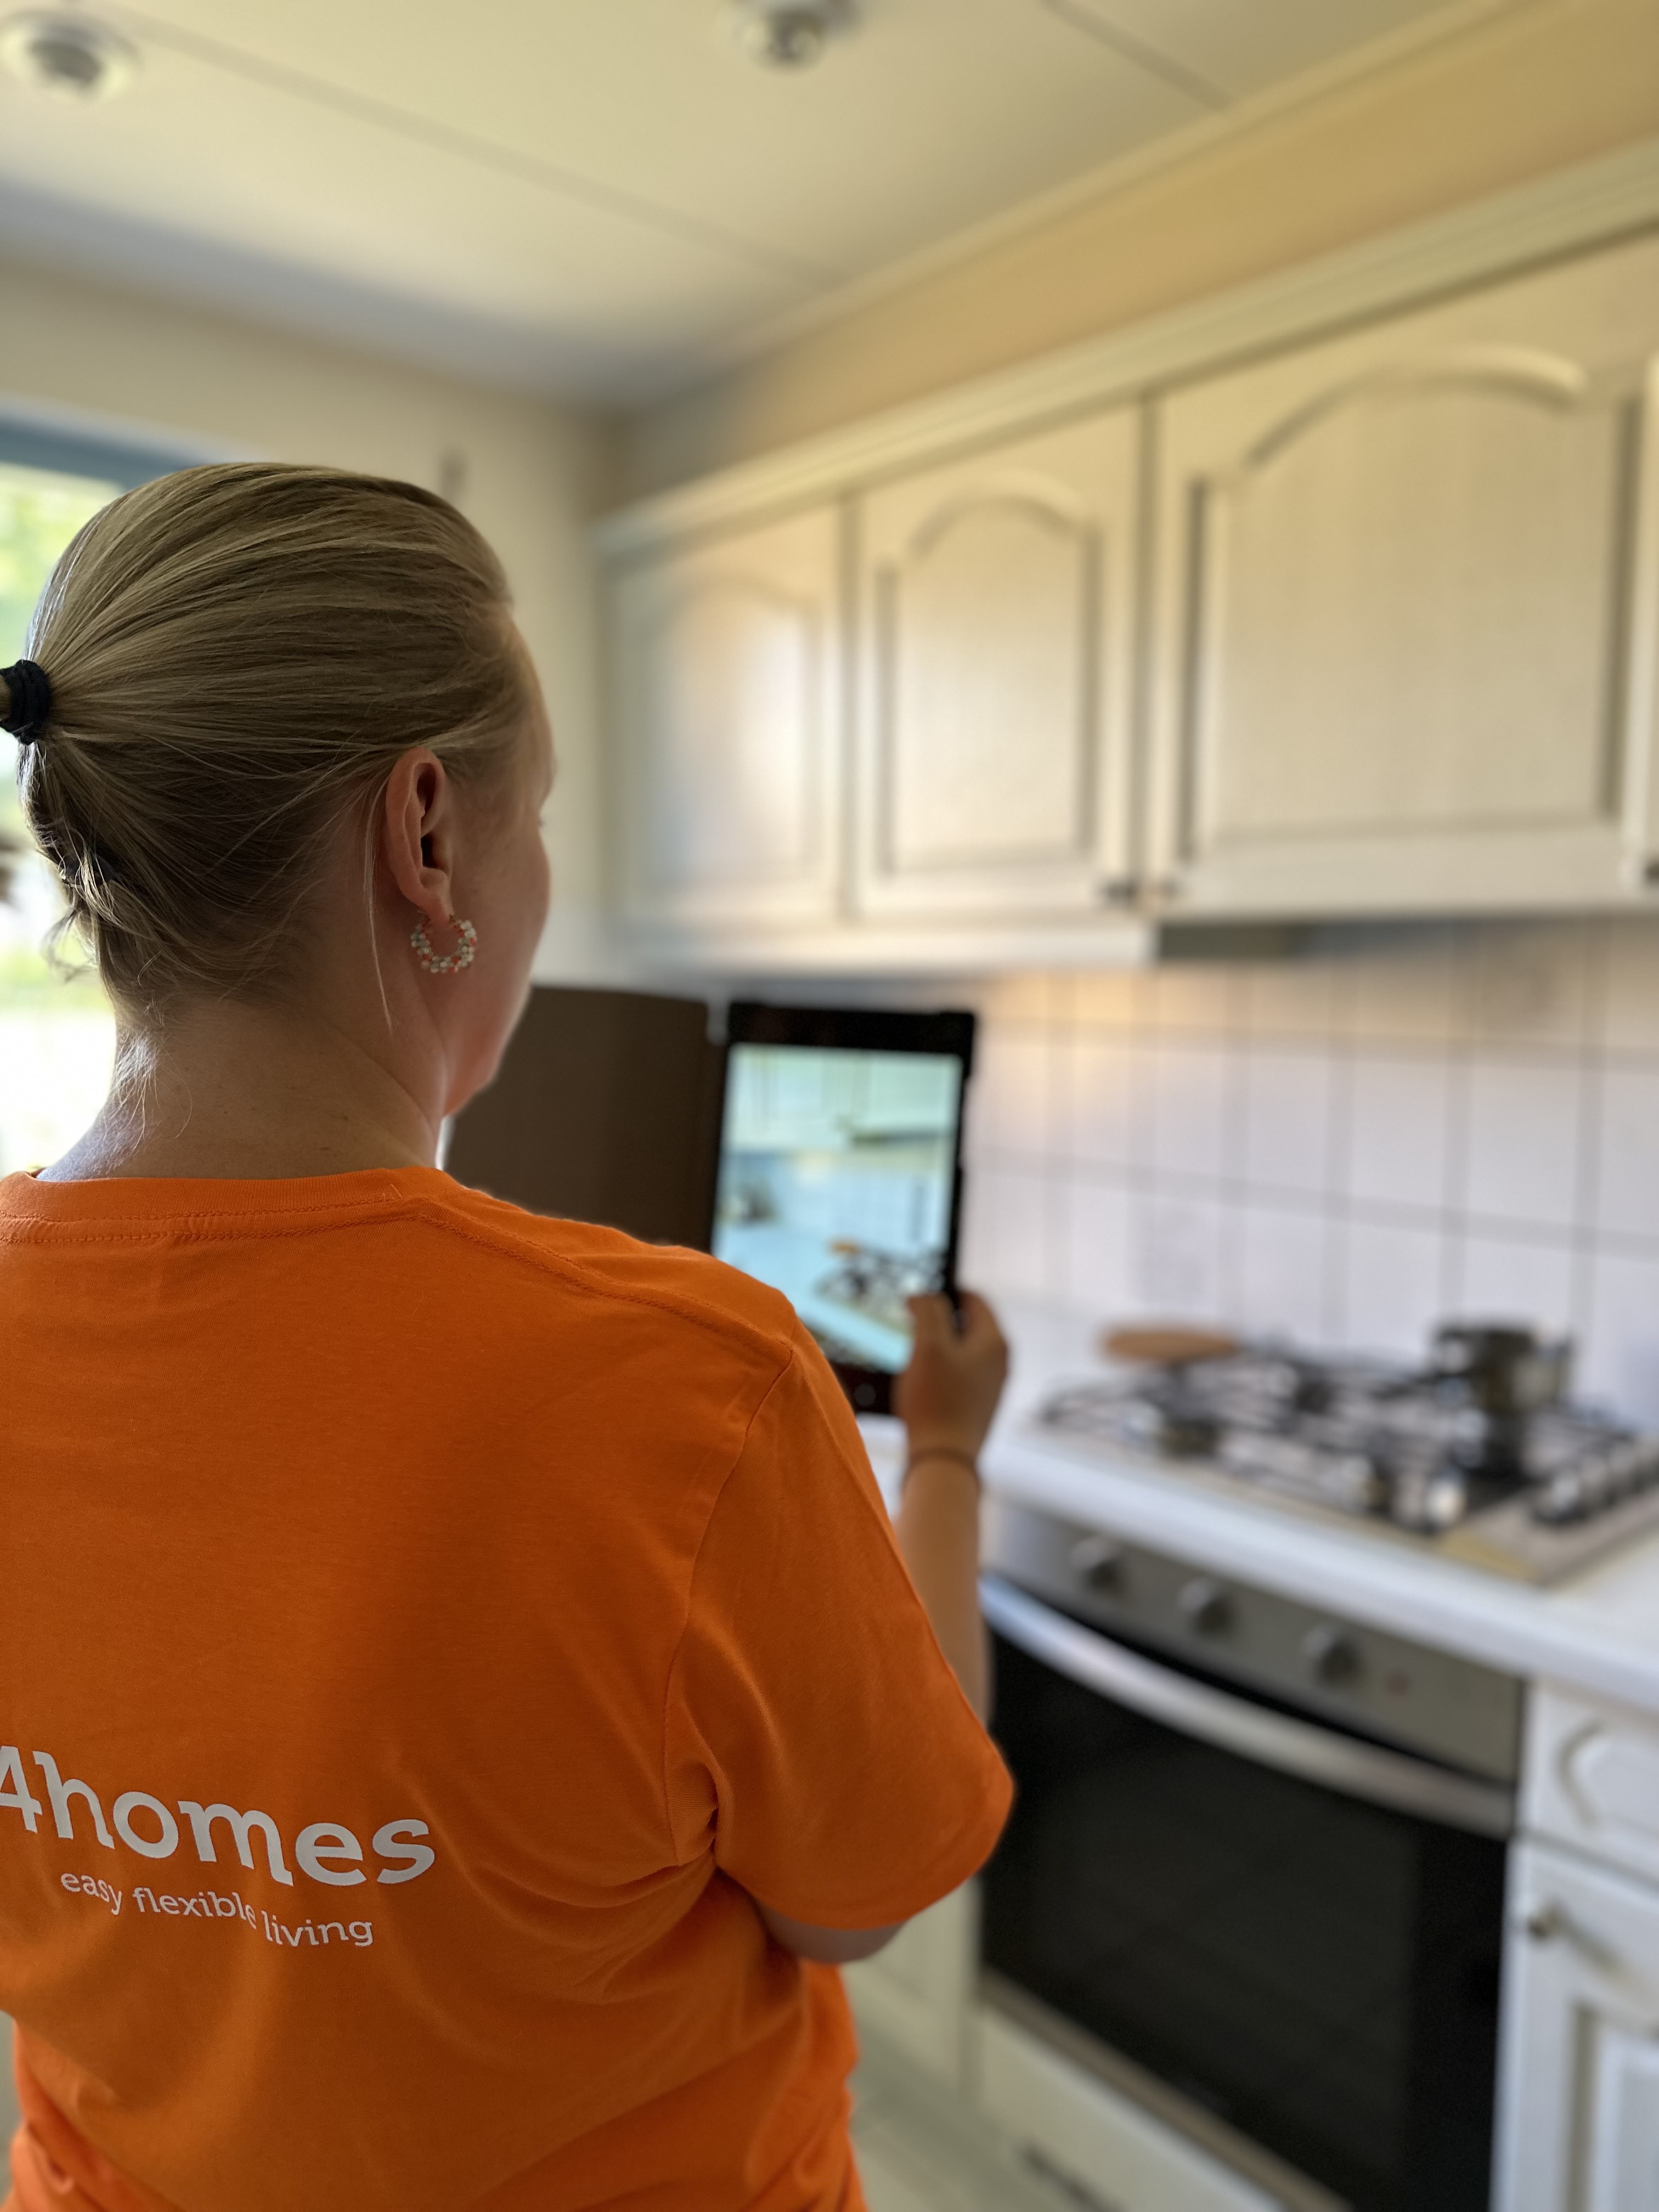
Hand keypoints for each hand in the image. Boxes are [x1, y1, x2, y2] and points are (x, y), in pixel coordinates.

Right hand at [895, 1291, 1008, 1465]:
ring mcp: (992, 1385)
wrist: (943, 1461)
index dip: (946, 1292)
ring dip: (938, 1348)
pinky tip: (921, 1385)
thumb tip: (923, 1295)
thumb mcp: (928, 1346)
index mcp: (995, 1341)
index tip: (920, 1298)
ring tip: (913, 1358)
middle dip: (939, 1321)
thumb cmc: (935, 1402)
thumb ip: (928, 1311)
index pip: (975, 1299)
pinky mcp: (979, 1405)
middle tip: (911, 1326)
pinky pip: (961, 1374)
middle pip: (969, 1325)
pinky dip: (941, 1370)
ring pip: (963, 1351)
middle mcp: (1001, 1362)